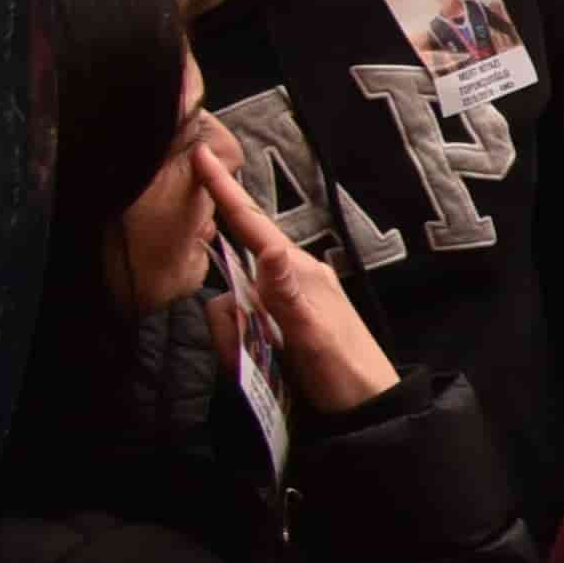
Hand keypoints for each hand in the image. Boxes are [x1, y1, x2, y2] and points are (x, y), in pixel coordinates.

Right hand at [199, 137, 396, 416]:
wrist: (365, 409)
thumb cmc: (343, 372)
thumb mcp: (313, 335)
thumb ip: (286, 294)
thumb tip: (269, 248)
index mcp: (298, 271)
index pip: (252, 225)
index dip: (224, 191)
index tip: (199, 153)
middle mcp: (286, 280)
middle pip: (229, 281)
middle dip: (230, 321)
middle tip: (250, 354)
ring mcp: (280, 304)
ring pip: (229, 311)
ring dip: (236, 343)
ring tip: (270, 369)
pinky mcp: (275, 326)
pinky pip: (240, 330)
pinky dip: (242, 351)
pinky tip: (267, 369)